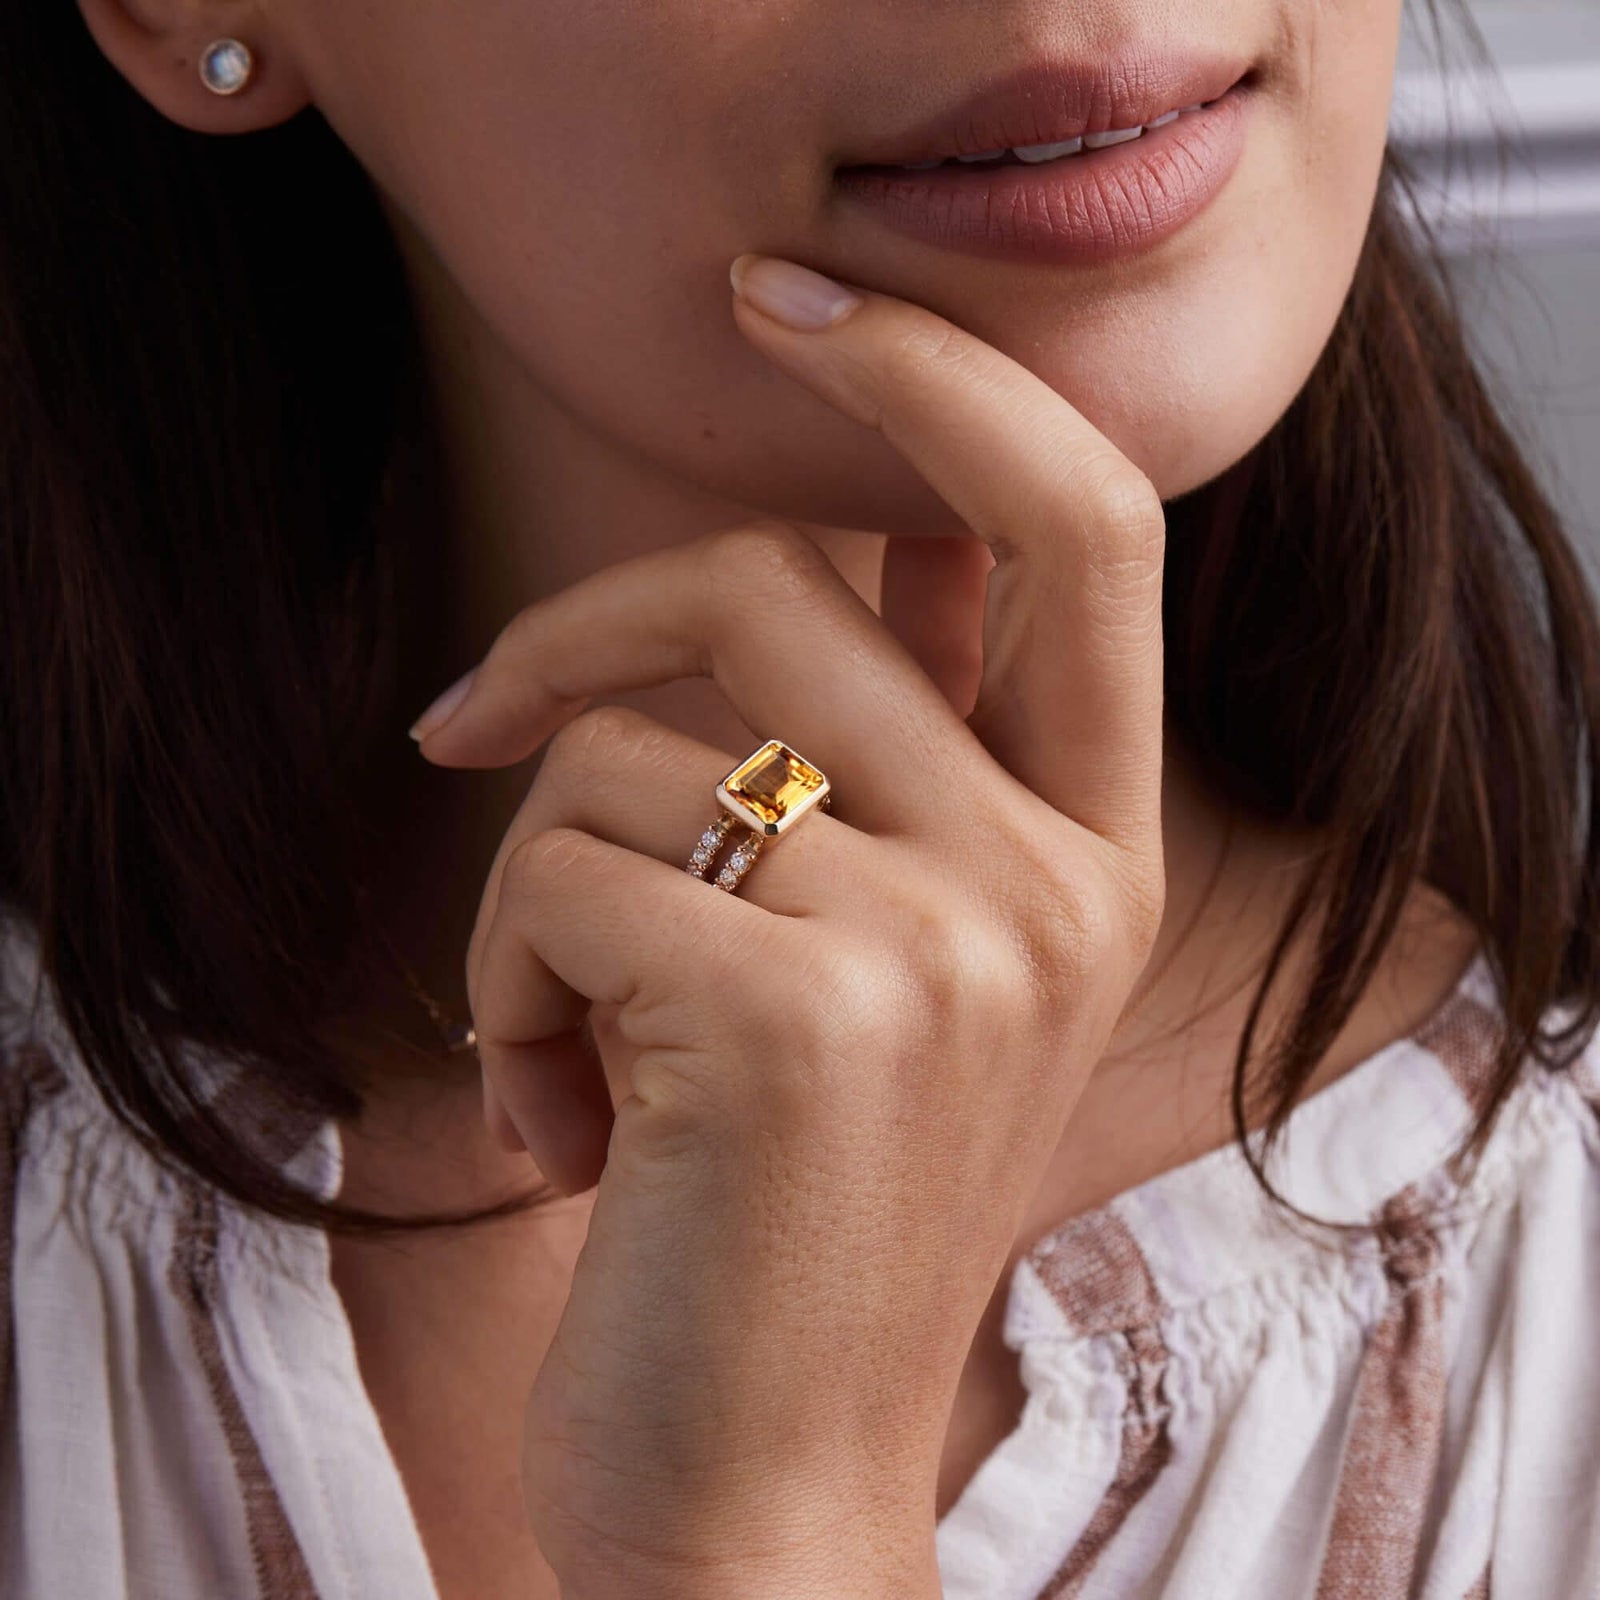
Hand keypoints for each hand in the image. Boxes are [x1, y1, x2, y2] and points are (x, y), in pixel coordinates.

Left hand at [411, 254, 1167, 1598]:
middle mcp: (1056, 872)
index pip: (1079, 521)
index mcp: (1093, 842)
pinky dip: (495, 987)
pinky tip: (555, 1123)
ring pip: (629, 744)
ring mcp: (947, 937)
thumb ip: (891, 756)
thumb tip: (839, 543)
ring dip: (528, 884)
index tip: (788, 297)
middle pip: (772, 577)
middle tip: (467, 715)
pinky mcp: (801, 1011)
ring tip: (562, 1043)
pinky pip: (556, 871)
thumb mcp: (891, 963)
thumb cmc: (791, 1205)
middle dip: (576, 617)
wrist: (766, 1477)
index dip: (933, 377)